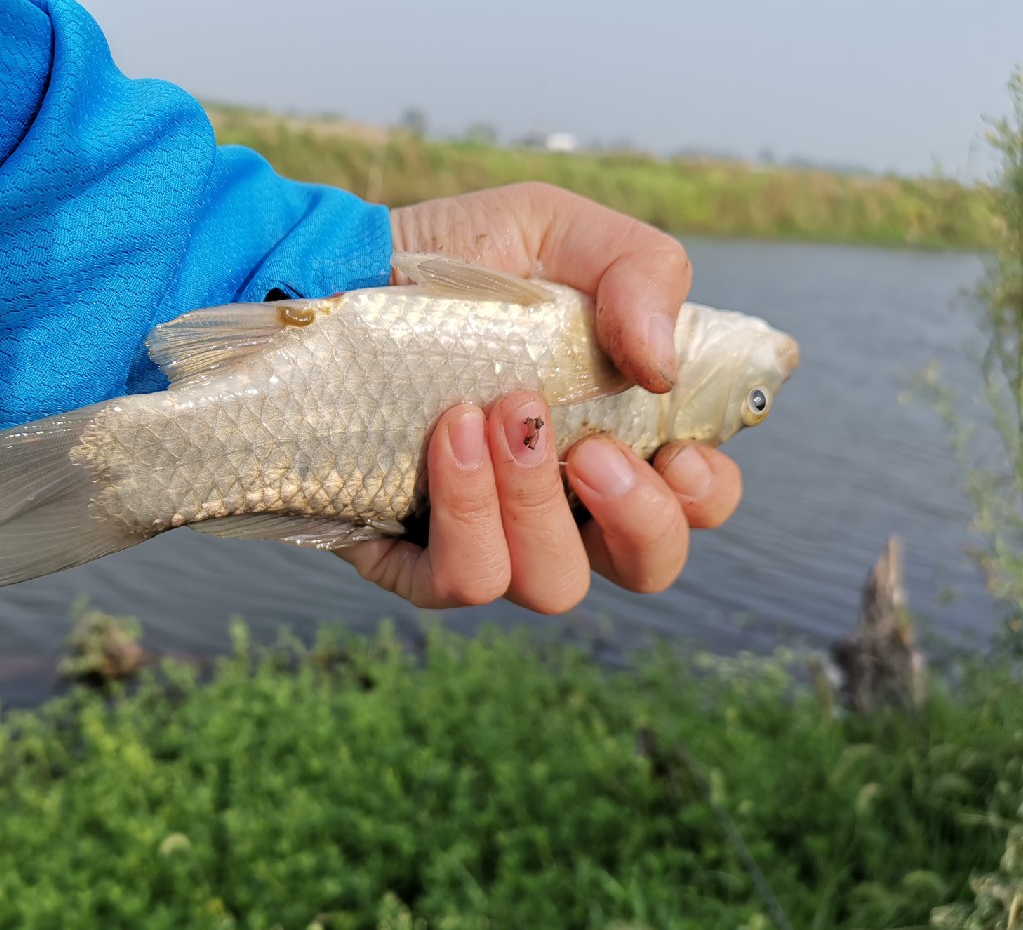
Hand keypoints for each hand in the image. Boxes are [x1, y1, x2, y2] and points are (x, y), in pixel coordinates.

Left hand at [337, 182, 742, 611]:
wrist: (343, 271)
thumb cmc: (461, 260)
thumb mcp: (559, 230)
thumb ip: (640, 271)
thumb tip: (664, 367)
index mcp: (616, 436)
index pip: (692, 508)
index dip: (702, 498)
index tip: (676, 448)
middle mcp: (562, 501)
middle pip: (644, 568)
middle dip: (635, 518)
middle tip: (591, 445)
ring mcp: (489, 535)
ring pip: (549, 583)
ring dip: (536, 504)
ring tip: (492, 413)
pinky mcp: (413, 557)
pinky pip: (461, 582)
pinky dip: (467, 517)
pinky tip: (449, 437)